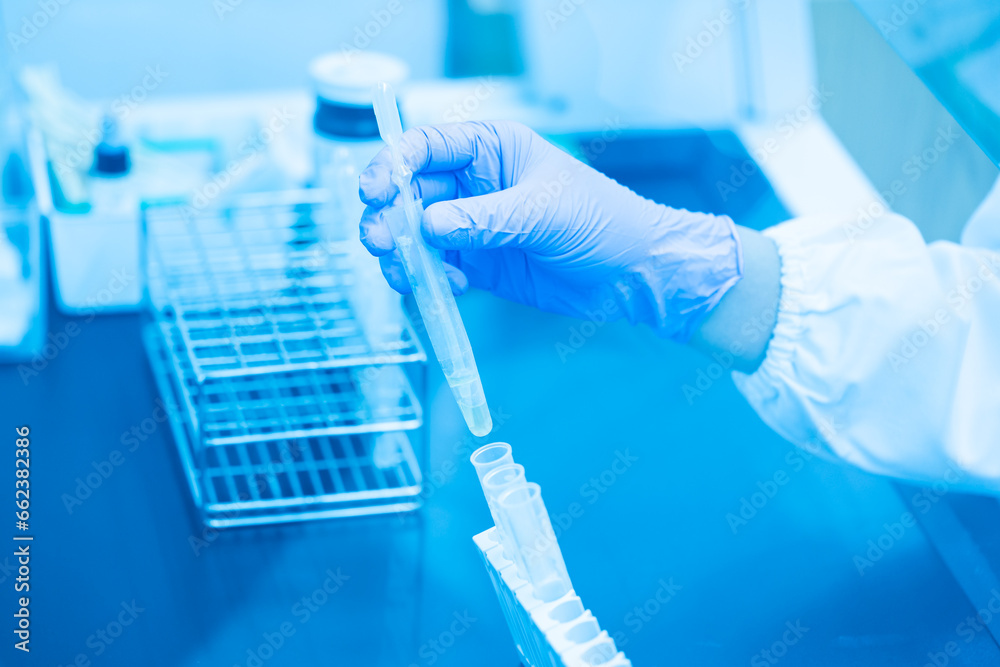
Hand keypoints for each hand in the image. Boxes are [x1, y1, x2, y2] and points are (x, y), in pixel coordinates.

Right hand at [358, 120, 742, 340]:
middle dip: (388, 216)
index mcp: (492, 149)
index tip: (375, 191)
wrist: (633, 274)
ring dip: (401, 253)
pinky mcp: (478, 265)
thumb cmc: (603, 221)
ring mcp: (473, 226)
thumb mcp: (544, 212)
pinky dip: (430, 280)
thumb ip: (484, 219)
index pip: (426, 146)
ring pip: (415, 234)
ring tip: (406, 274)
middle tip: (381, 242)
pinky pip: (437, 269)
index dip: (392, 163)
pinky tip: (450, 288)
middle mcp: (474, 184)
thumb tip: (429, 225)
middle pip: (409, 193)